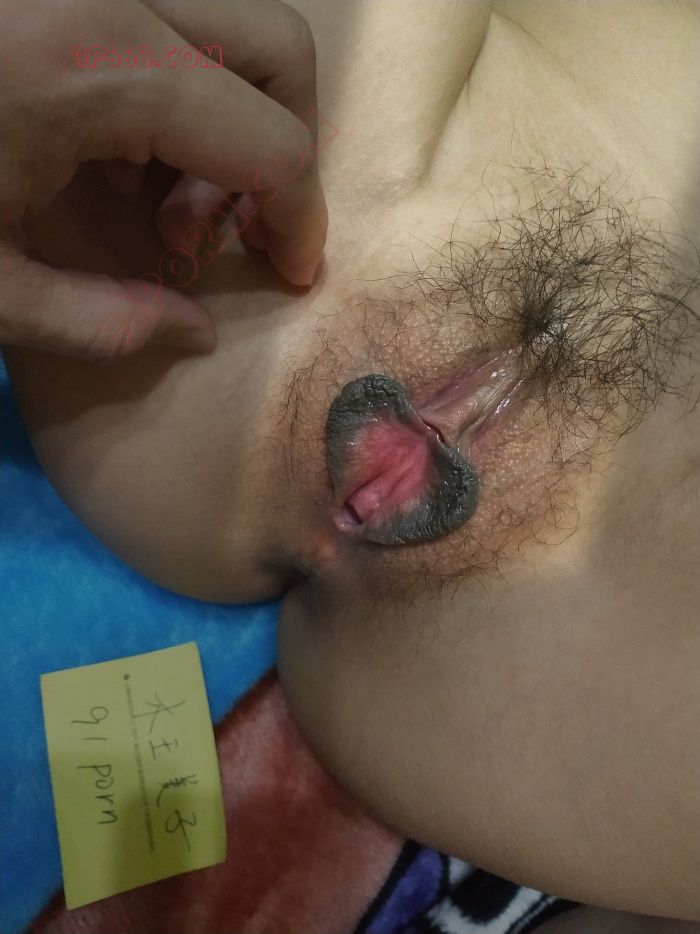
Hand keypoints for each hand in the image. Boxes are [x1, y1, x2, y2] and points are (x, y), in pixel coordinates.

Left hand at [0, 0, 327, 358]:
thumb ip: (100, 321)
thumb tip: (192, 332)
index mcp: (100, 66)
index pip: (271, 143)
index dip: (299, 221)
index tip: (293, 272)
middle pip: (277, 50)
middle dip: (286, 150)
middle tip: (239, 227)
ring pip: (231, 22)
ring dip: (233, 116)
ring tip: (164, 202)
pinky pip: (170, 21)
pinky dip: (181, 88)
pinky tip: (119, 156)